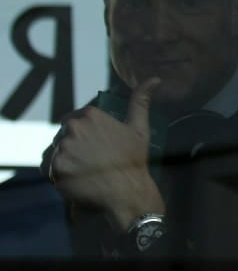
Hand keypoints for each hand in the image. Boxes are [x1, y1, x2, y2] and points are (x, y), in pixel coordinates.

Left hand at [48, 78, 165, 230]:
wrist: (125, 192)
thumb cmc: (132, 159)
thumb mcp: (139, 127)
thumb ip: (141, 100)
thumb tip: (155, 79)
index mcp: (91, 114)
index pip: (75, 118)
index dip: (83, 132)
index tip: (93, 144)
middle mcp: (74, 127)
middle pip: (64, 134)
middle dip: (73, 144)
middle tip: (89, 159)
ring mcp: (63, 148)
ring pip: (56, 151)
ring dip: (65, 158)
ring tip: (82, 170)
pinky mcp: (55, 168)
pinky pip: (49, 168)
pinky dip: (58, 173)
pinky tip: (75, 178)